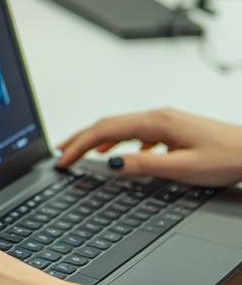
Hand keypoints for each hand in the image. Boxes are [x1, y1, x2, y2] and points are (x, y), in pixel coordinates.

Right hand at [57, 108, 241, 185]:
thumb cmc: (228, 157)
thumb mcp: (184, 168)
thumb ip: (145, 165)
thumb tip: (110, 163)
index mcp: (157, 122)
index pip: (105, 129)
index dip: (79, 144)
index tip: (62, 159)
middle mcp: (158, 116)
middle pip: (109, 123)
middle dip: (81, 137)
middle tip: (60, 152)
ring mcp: (166, 120)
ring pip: (122, 126)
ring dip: (98, 138)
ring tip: (80, 151)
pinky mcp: (174, 128)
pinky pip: (137, 132)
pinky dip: (119, 141)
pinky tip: (120, 154)